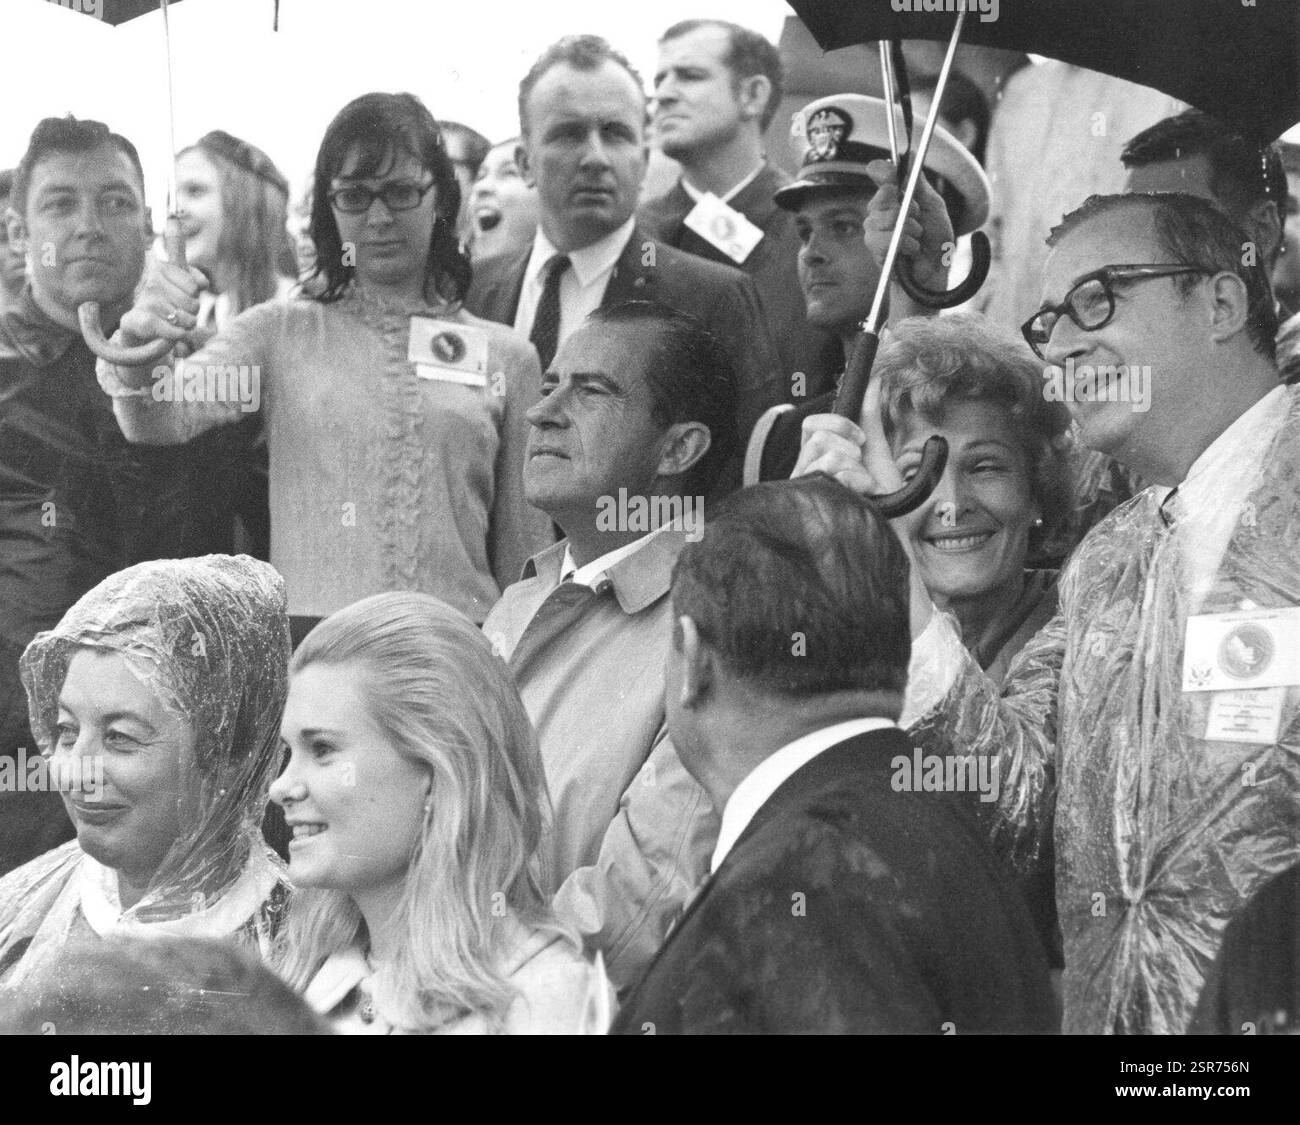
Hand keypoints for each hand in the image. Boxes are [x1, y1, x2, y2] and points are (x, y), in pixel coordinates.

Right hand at [117, 257, 207, 347]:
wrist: (135, 320)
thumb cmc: (162, 297)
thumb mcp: (177, 280)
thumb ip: (193, 277)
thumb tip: (203, 284)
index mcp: (161, 269)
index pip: (194, 287)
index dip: (193, 295)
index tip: (183, 295)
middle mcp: (152, 283)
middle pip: (193, 305)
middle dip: (192, 312)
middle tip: (179, 311)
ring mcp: (148, 302)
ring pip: (188, 320)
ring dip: (186, 324)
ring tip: (175, 320)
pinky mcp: (146, 322)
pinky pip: (179, 332)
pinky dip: (179, 334)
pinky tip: (171, 330)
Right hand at [792, 378, 904, 496]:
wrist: (892, 525)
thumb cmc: (881, 495)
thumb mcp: (876, 450)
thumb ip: (870, 416)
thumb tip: (873, 380)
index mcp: (816, 456)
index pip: (810, 425)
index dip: (836, 423)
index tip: (860, 439)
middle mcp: (805, 470)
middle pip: (817, 435)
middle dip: (849, 446)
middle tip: (860, 464)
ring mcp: (805, 487)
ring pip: (825, 453)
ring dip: (854, 466)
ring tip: (862, 485)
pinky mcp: (811, 500)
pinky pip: (831, 471)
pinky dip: (855, 479)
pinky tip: (860, 494)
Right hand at [863, 158, 954, 291]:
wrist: (936, 270)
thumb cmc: (935, 239)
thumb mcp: (933, 205)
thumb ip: (918, 183)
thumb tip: (910, 154)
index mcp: (895, 197)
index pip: (881, 175)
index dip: (885, 172)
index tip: (893, 176)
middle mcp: (881, 211)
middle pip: (881, 198)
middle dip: (906, 210)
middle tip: (918, 220)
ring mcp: (875, 231)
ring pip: (881, 220)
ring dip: (907, 230)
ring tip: (917, 239)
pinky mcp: (875, 251)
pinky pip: (882, 240)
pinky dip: (903, 245)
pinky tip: (910, 251)